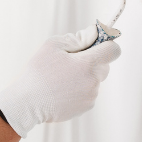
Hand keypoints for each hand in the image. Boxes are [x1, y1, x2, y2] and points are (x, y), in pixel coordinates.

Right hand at [0, 26, 121, 137]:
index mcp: (88, 64)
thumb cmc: (38, 72)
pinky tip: (62, 90)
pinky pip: (89, 92)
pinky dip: (80, 89)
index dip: (106, 44)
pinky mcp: (86, 107)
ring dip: (84, 76)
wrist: (27, 103)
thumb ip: (78, 38)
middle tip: (70, 62)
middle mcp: (94, 81)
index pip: (113, 50)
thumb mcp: (53, 45)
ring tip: (62, 79)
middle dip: (92, 61)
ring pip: (95, 80)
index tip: (95, 44)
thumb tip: (95, 33)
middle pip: (104, 65)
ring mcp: (91, 96)